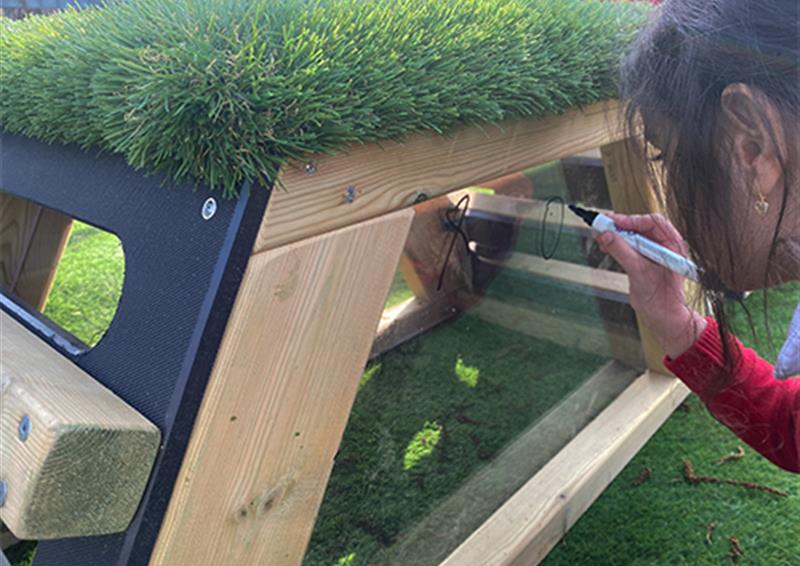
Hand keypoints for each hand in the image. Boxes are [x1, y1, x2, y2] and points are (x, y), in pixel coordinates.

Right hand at [597, 212, 706, 358]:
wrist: (662, 316)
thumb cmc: (661, 298)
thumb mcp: (639, 273)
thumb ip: (623, 252)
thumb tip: (607, 236)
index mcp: (673, 244)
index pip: (653, 222)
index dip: (633, 220)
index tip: (614, 222)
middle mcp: (664, 245)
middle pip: (641, 226)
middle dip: (621, 226)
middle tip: (603, 225)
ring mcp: (653, 253)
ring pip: (632, 236)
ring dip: (616, 235)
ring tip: (601, 237)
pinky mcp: (642, 260)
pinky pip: (628, 246)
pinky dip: (616, 245)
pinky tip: (605, 246)